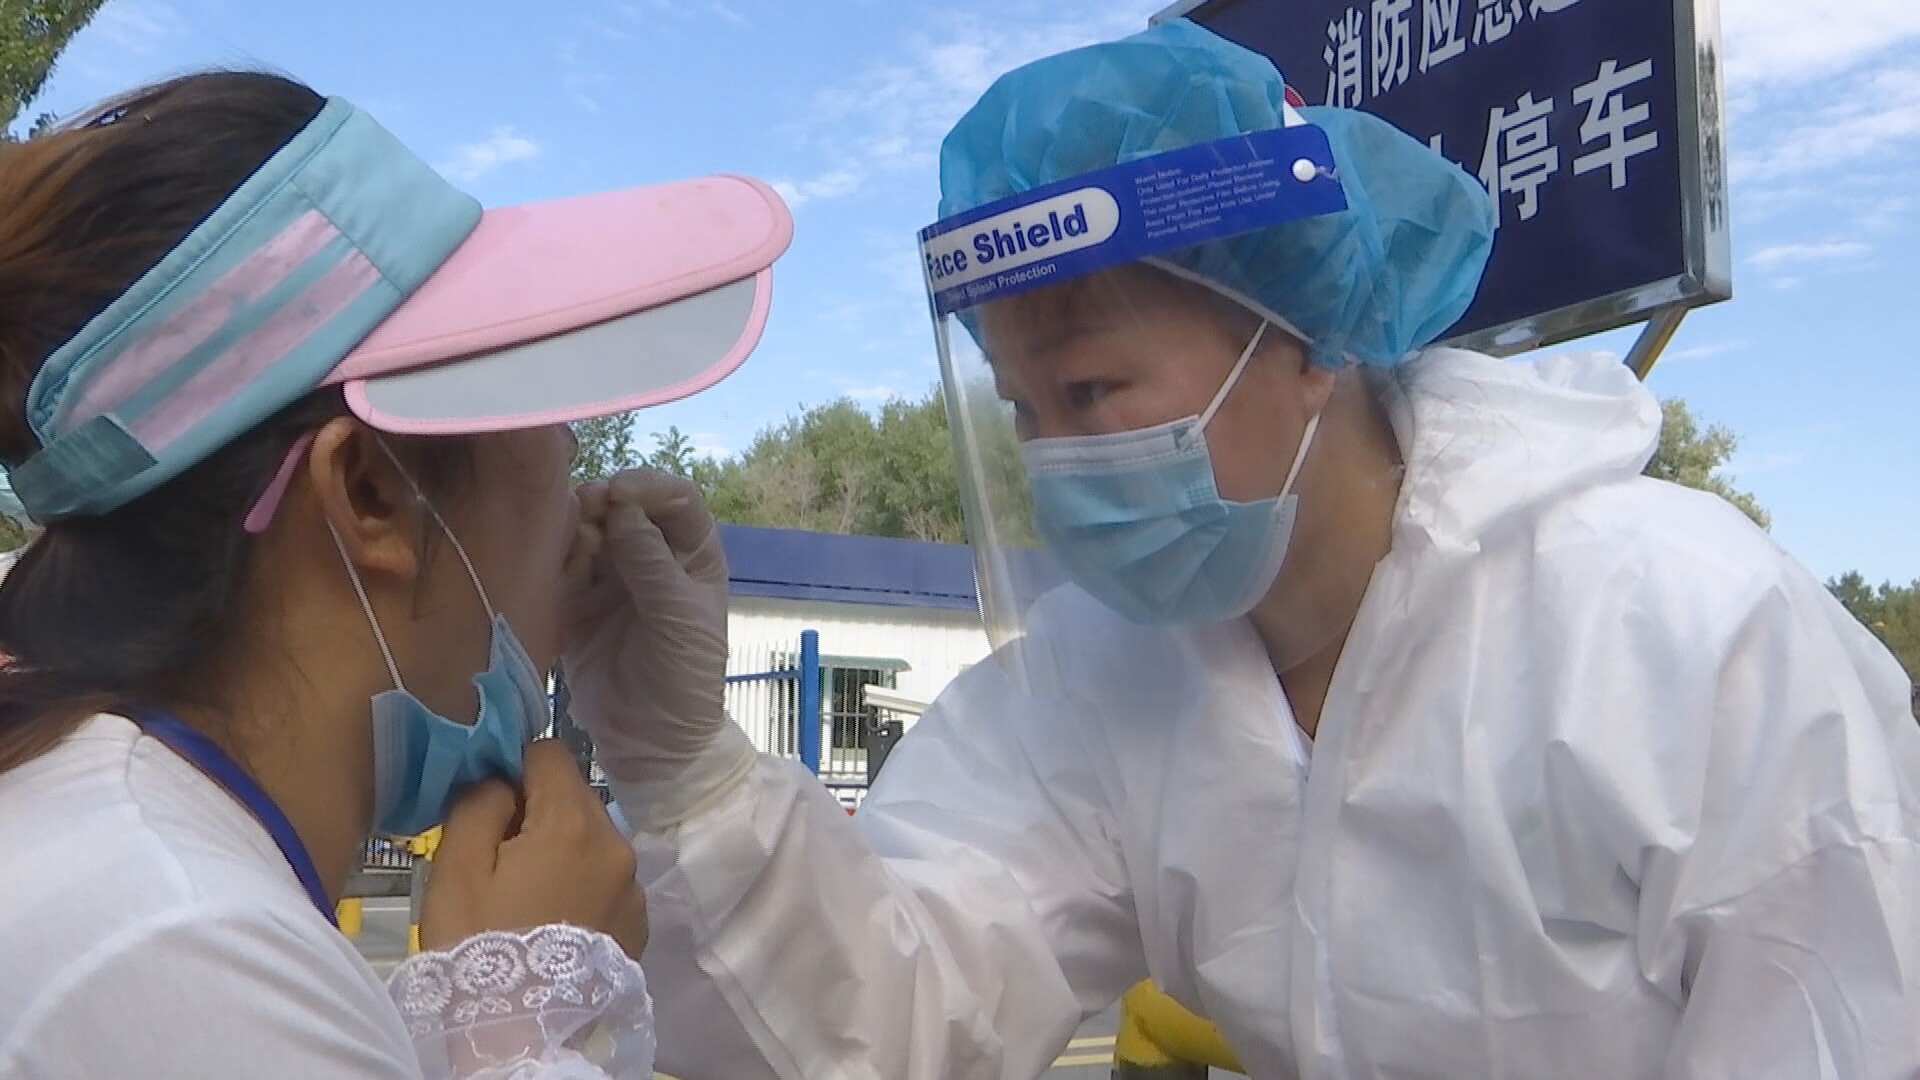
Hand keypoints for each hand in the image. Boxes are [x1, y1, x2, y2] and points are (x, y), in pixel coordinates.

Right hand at [420, 741, 647, 958]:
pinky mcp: (638, 923)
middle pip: (574, 797)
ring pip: (591, 841)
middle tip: (501, 859)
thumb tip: (501, 778)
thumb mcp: (457, 869)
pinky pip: (606, 882)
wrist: (522, 1035)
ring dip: (562, 851)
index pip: (550, 754)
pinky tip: (552, 921)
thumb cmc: (481, 947)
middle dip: (538, 814)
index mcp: (574, 823)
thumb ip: (479, 803)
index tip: (491, 804)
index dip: (514, 768)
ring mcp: (633, 888)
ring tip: (526, 897)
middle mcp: (618, 846)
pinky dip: (582, 887)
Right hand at [562, 470, 749, 827]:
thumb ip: (651, 564)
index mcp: (692, 554)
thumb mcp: (679, 619)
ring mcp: (610, 578)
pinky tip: (550, 567)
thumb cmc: (685, 679)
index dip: (647, 486)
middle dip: (601, 503)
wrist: (652, 742)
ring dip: (574, 529)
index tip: (619, 494)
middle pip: (622, 507)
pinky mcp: (575, 603)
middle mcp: (651, 557)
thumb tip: (622, 512)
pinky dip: (553, 559)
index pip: (674, 498)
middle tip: (582, 515)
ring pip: (586, 531)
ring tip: (569, 549)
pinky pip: (560, 567)